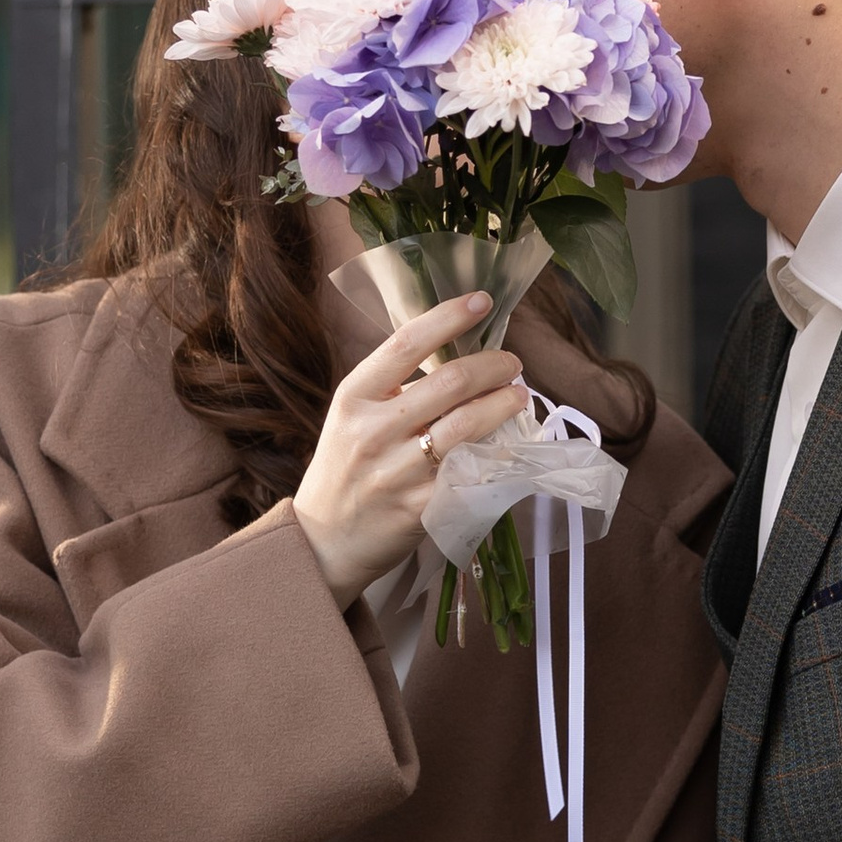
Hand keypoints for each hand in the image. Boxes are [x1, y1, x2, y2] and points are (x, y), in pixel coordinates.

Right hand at [291, 307, 528, 607]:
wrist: (323, 540)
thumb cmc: (345, 467)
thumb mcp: (352, 416)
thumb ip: (395, 385)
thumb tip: (459, 349)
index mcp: (354, 396)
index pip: (407, 343)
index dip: (450, 316)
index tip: (483, 301)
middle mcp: (373, 430)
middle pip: (451, 381)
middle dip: (494, 365)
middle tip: (512, 364)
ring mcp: (398, 470)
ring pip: (468, 425)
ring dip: (504, 404)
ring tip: (518, 396)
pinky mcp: (421, 507)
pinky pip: (472, 471)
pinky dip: (497, 451)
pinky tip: (508, 442)